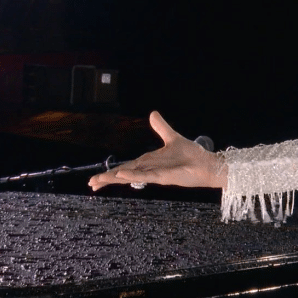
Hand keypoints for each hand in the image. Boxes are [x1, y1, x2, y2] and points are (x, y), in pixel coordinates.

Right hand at [88, 111, 226, 190]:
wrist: (207, 164)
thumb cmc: (192, 155)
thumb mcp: (172, 137)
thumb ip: (161, 127)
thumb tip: (152, 113)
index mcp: (148, 162)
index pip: (125, 167)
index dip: (111, 172)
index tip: (96, 179)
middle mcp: (149, 169)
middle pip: (123, 174)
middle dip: (107, 178)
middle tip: (90, 184)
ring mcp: (155, 174)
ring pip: (130, 176)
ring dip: (114, 178)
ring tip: (98, 182)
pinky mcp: (164, 177)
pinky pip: (146, 176)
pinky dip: (133, 175)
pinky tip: (122, 176)